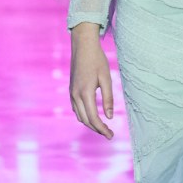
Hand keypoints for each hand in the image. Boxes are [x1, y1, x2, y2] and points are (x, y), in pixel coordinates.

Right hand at [69, 23, 113, 138]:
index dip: (102, 129)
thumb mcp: (106, 78)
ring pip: (79, 116)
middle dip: (97, 129)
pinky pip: (76, 109)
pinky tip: (92, 116)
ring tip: (103, 127)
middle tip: (109, 134)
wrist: (83, 47)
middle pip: (85, 120)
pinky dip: (84, 116)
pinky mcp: (71, 90)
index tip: (111, 135)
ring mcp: (71, 93)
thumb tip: (110, 117)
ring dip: (90, 124)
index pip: (93, 118)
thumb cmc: (97, 60)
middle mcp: (75, 95)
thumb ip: (108, 98)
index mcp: (85, 92)